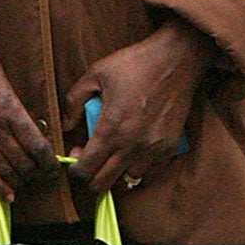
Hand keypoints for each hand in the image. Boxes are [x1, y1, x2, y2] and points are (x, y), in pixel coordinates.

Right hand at [0, 11, 52, 201]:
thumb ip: (11, 103)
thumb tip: (23, 122)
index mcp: (8, 106)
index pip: (36, 142)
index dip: (48, 160)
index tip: (53, 166)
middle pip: (22, 159)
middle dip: (35, 172)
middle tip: (41, 176)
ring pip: (4, 168)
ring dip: (18, 180)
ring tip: (26, 184)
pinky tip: (7, 196)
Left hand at [69, 19, 212, 192]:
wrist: (176, 59)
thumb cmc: (134, 64)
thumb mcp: (95, 74)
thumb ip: (73, 102)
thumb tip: (68, 126)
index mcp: (110, 129)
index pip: (85, 170)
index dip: (75, 169)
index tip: (77, 156)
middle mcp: (132, 145)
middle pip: (102, 184)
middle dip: (91, 177)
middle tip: (92, 159)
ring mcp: (153, 149)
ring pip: (127, 179)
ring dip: (118, 171)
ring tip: (116, 151)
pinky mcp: (170, 147)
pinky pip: (150, 172)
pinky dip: (139, 167)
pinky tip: (135, 150)